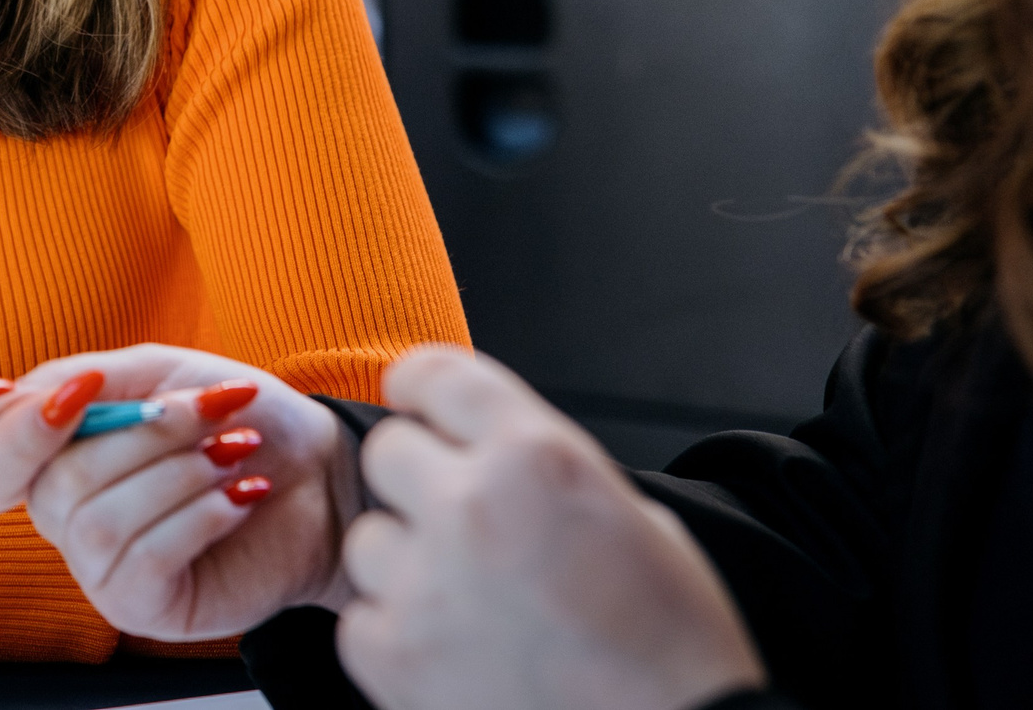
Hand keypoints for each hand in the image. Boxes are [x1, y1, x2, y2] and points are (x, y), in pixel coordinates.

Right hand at [0, 344, 353, 642]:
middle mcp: (66, 523)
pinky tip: (240, 496)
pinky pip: (146, 561)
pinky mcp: (146, 609)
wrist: (319, 469)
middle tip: (212, 409)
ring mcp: (101, 572)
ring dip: (180, 474)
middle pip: (59, 484)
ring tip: (235, 451)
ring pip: (102, 522)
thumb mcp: (153, 373)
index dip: (17, 435)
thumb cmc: (234, 415)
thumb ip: (68, 379)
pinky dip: (199, 517)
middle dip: (145, 435)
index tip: (83, 392)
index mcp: (52, 463)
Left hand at [336, 346, 763, 709]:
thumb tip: (488, 451)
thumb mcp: (634, 516)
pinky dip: (396, 636)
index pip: (437, 374)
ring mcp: (425, 584)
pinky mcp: (395, 657)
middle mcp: (471, 505)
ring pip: (368, 540)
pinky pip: (360, 621)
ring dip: (405, 564)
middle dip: (418, 481)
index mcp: (536, 456)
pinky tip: (456, 653)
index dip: (421, 386)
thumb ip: (545, 470)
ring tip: (470, 604)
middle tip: (458, 524)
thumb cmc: (672, 646)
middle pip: (386, 452)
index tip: (414, 401)